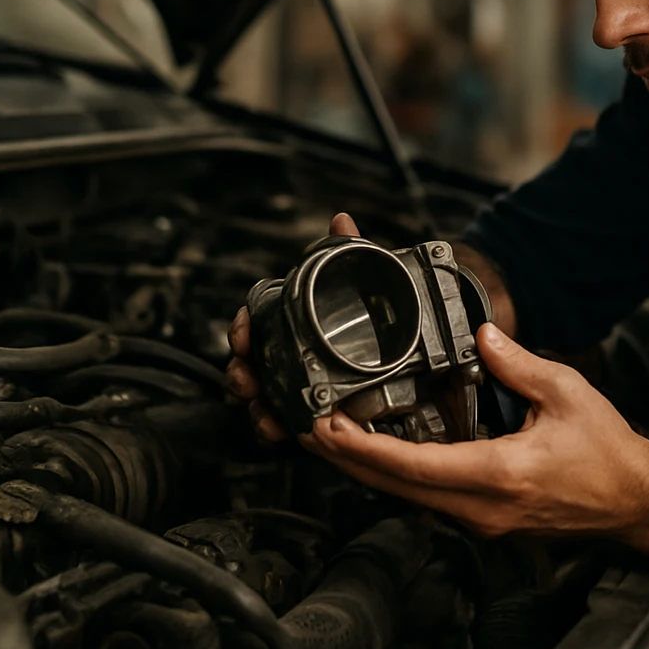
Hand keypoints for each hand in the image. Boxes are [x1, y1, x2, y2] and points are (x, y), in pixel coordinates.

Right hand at [225, 212, 361, 443]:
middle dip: (242, 373)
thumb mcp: (363, 278)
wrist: (406, 344)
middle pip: (250, 364)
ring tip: (265, 413)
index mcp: (292, 321)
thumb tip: (342, 219)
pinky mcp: (309, 409)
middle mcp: (287, 352)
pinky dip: (276, 425)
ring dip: (257, 406)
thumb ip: (348, 249)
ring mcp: (295, 383)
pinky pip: (284, 419)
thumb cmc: (375, 310)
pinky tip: (280, 429)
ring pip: (262, 396)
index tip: (244, 335)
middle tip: (249, 379)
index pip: (255, 322)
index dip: (243, 329)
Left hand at [299, 322, 648, 538]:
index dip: (364, 449)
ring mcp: (480, 522)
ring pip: (406, 498)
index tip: (328, 428)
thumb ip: (518, 363)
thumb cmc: (608, 454)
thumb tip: (482, 335)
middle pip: (394, 489)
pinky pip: (426, 501)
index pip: (415, 466)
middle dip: (345, 460)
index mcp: (500, 475)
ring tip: (330, 440)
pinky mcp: (482, 522)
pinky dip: (395, 478)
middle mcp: (481, 509)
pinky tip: (378, 456)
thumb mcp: (567, 393)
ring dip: (366, 471)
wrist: (635, 501)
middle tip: (306, 429)